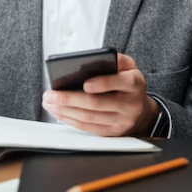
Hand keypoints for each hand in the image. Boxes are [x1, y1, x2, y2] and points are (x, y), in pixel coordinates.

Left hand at [42, 53, 158, 136]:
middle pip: (97, 103)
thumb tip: (95, 59)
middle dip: (69, 99)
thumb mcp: (129, 66)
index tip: (84, 84)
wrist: (142, 111)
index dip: (101, 84)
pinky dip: (70, 120)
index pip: (119, 83)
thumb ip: (116, 59)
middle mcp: (129, 105)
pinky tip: (58, 112)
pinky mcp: (111, 132)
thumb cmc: (128, 83)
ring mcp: (120, 121)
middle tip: (50, 94)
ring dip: (65, 110)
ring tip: (49, 102)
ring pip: (89, 118)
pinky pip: (88, 128)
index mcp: (134, 84)